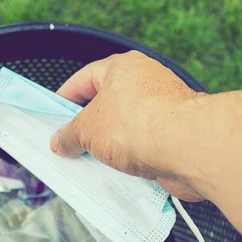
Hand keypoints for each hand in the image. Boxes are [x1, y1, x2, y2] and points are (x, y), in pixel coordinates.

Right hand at [50, 51, 205, 200]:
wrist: (188, 146)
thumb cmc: (137, 124)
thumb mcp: (87, 129)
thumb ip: (69, 134)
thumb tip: (59, 142)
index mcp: (122, 68)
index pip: (84, 79)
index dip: (64, 98)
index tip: (52, 117)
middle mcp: (144, 82)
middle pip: (106, 104)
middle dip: (87, 127)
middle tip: (69, 145)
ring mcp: (162, 108)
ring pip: (124, 128)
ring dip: (108, 146)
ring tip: (90, 164)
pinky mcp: (174, 134)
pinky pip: (142, 145)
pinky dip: (129, 158)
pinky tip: (116, 173)